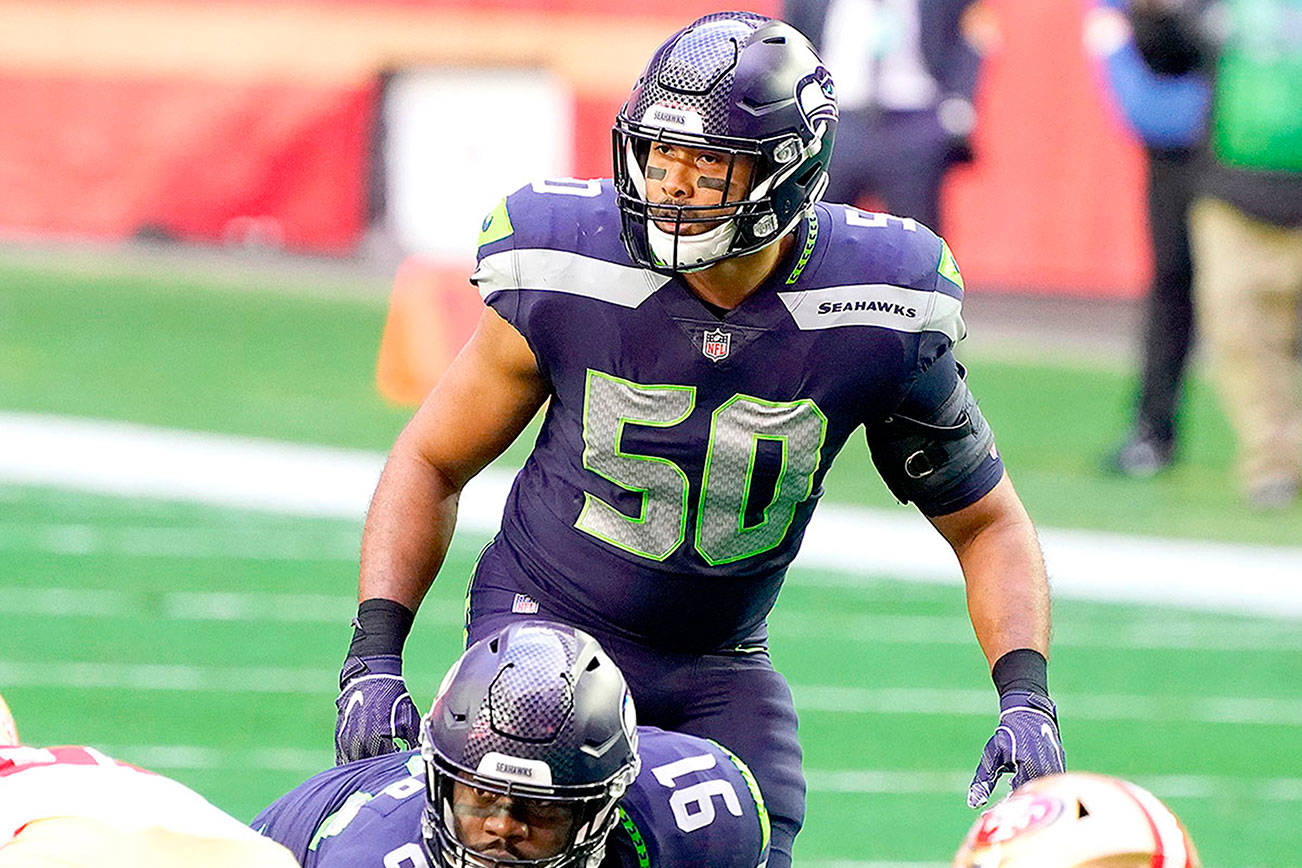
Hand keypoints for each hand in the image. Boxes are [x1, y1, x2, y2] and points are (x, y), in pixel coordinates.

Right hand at [334, 654, 420, 764]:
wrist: (371, 677)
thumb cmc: (393, 698)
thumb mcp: (409, 719)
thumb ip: (413, 741)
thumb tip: (420, 758)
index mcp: (378, 738)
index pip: (386, 765)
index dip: (393, 769)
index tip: (399, 768)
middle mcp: (360, 742)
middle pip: (369, 768)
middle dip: (378, 770)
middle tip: (387, 771)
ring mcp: (347, 740)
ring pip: (354, 765)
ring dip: (364, 768)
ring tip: (375, 769)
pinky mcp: (339, 736)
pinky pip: (343, 757)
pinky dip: (352, 763)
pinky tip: (361, 764)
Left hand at [967, 690, 1064, 807]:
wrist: (1029, 712)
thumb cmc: (1008, 733)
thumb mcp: (992, 755)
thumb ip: (983, 780)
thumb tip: (974, 803)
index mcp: (1028, 765)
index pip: (1019, 796)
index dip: (1007, 807)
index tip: (995, 814)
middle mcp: (1046, 768)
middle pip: (1034, 797)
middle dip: (1019, 805)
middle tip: (1005, 810)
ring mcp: (1057, 767)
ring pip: (1045, 792)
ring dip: (1032, 796)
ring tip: (1017, 799)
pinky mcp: (1061, 765)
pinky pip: (1052, 784)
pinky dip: (1041, 788)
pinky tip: (1030, 789)